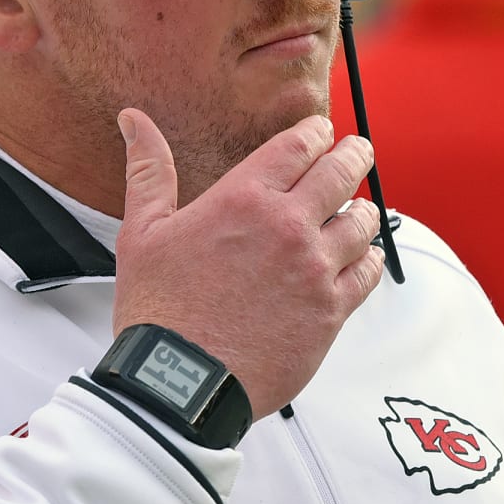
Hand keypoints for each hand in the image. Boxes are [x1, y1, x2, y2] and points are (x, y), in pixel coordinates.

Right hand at [112, 109, 385, 418]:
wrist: (180, 382)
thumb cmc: (159, 311)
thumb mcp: (142, 231)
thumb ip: (148, 170)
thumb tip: (134, 121)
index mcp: (244, 198)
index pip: (300, 144)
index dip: (318, 132)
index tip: (322, 132)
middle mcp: (288, 226)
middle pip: (342, 172)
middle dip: (354, 156)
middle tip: (357, 152)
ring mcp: (314, 269)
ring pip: (362, 222)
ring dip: (362, 209)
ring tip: (359, 208)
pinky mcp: (330, 311)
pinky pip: (367, 272)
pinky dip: (369, 258)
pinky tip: (362, 257)